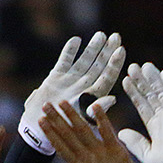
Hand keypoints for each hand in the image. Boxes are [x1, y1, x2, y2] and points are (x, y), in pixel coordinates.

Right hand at [19, 32, 125, 153]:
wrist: (41, 128)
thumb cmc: (63, 127)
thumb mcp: (83, 119)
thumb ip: (97, 108)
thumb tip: (113, 98)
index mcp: (93, 95)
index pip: (107, 76)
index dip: (114, 63)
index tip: (121, 50)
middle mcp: (84, 85)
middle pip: (99, 65)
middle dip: (107, 51)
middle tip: (116, 36)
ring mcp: (71, 80)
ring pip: (85, 60)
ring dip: (93, 47)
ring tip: (101, 35)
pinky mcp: (56, 77)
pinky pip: (65, 60)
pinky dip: (69, 50)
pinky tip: (76, 40)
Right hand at [39, 101, 148, 162]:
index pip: (59, 145)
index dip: (49, 132)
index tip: (41, 120)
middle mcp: (86, 157)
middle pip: (68, 134)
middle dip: (56, 118)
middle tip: (46, 105)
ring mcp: (101, 152)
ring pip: (83, 130)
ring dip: (72, 115)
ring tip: (63, 103)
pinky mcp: (116, 149)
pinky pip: (107, 131)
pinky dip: (101, 118)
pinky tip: (94, 106)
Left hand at [119, 62, 162, 162]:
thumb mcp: (147, 155)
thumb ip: (135, 143)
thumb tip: (121, 132)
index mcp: (155, 126)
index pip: (142, 105)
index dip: (134, 93)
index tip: (125, 81)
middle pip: (151, 95)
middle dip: (142, 82)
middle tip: (132, 67)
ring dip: (154, 79)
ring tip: (145, 66)